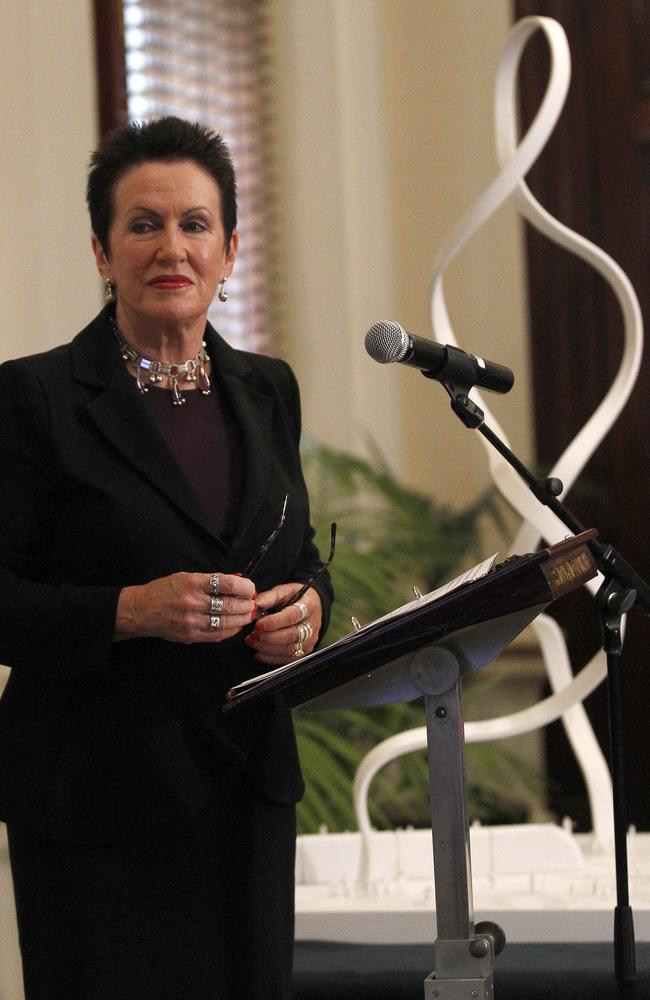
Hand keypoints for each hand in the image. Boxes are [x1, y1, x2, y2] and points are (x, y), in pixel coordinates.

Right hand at [115, 572, 255, 643]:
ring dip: (241, 619)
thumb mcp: (187, 577)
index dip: (243, 586)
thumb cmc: (164, 590)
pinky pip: (216, 635)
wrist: (141, 610)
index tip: (250, 588)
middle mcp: (193, 601)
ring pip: (225, 622)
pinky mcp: (190, 635)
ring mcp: (191, 620)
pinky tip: (236, 626)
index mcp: (193, 582)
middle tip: (253, 603)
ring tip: (248, 615)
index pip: (226, 583)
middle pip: (229, 604)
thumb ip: (212, 580)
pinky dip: (230, 631)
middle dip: (246, 604)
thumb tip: (237, 578)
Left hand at [245, 583, 321, 664]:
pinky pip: (287, 659)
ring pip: (289, 649)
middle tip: (252, 635)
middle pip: (291, 635)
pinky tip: (258, 652)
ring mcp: (310, 640)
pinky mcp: (305, 651)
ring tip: (252, 642)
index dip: (274, 622)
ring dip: (267, 648)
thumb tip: (255, 604)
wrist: (311, 607)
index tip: (258, 625)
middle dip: (269, 637)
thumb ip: (270, 597)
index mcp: (309, 606)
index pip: (292, 616)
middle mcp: (312, 625)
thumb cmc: (296, 597)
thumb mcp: (285, 590)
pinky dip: (271, 658)